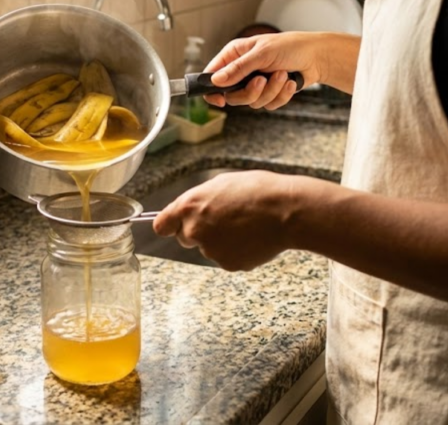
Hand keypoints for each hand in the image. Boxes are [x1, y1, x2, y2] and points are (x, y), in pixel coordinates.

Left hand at [152, 171, 311, 270]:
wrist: (286, 211)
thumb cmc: (258, 191)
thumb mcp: (221, 184)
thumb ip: (198, 199)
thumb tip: (188, 209)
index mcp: (189, 206)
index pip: (161, 225)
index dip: (169, 225)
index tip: (173, 226)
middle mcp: (195, 230)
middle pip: (184, 238)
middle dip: (198, 231)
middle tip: (223, 220)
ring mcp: (211, 250)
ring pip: (208, 248)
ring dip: (220, 240)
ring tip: (244, 225)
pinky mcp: (227, 264)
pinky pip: (226, 258)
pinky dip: (236, 251)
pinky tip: (251, 238)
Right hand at [203, 31, 348, 108]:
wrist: (317, 57)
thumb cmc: (290, 47)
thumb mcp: (261, 54)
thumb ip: (238, 68)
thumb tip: (216, 81)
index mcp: (234, 55)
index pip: (212, 76)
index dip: (211, 90)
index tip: (220, 99)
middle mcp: (242, 70)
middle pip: (232, 96)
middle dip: (250, 92)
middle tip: (261, 81)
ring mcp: (255, 83)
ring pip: (252, 102)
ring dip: (270, 91)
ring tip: (282, 75)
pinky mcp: (269, 93)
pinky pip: (268, 105)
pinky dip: (280, 95)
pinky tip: (289, 82)